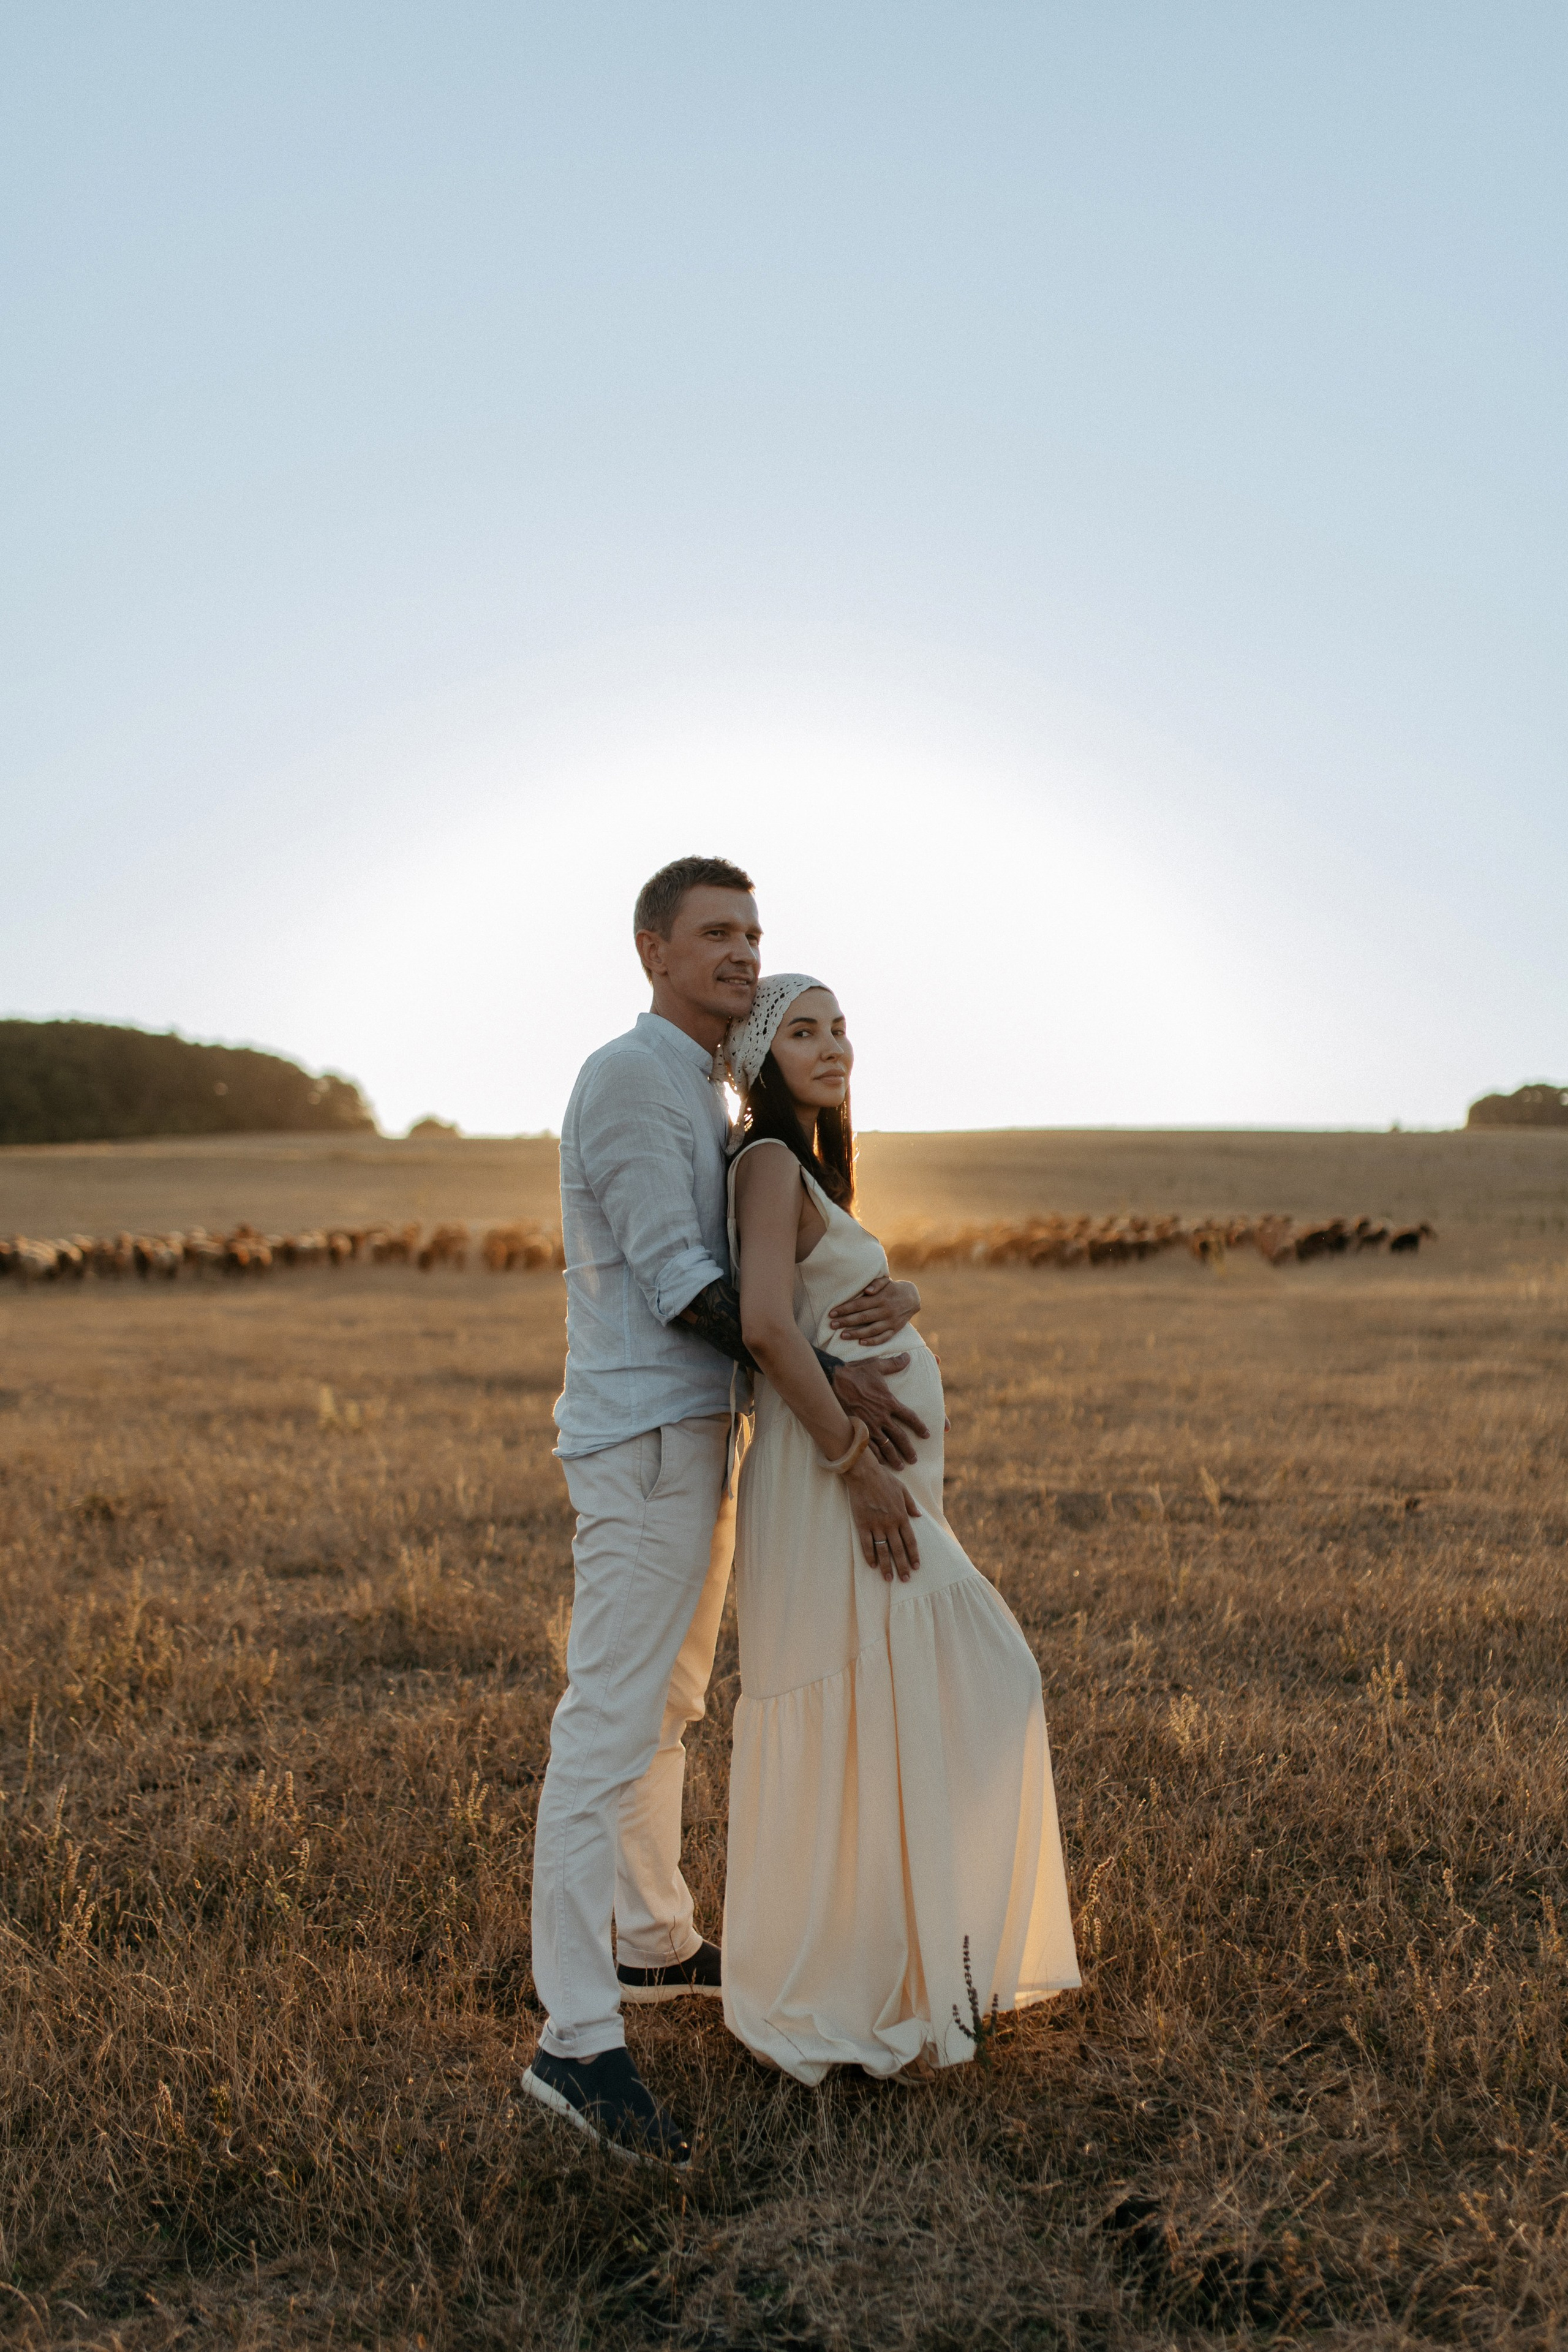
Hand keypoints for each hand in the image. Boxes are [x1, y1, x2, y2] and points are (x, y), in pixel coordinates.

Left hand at [827, 1276, 920, 1345]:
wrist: (912, 1298)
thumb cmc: (892, 1288)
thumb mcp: (886, 1281)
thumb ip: (876, 1283)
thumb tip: (867, 1290)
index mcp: (881, 1298)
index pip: (859, 1304)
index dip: (845, 1309)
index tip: (832, 1313)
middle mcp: (885, 1310)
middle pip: (863, 1317)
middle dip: (846, 1321)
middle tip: (832, 1325)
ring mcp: (891, 1321)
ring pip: (872, 1330)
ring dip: (856, 1333)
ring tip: (842, 1335)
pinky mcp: (895, 1329)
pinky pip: (884, 1337)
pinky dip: (873, 1341)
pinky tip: (861, 1343)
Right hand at [831, 1357, 930, 1466]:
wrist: (833, 1380)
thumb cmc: (855, 1372)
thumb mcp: (876, 1365)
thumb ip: (893, 1364)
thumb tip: (906, 1357)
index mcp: (889, 1402)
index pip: (910, 1417)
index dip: (919, 1427)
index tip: (926, 1435)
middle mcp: (882, 1417)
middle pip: (900, 1437)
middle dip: (908, 1449)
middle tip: (914, 1459)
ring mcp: (869, 1425)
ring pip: (886, 1446)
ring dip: (894, 1457)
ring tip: (901, 1466)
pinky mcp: (857, 1429)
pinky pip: (868, 1447)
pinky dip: (876, 1457)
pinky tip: (880, 1464)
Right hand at [844, 1452, 921, 1579]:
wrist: (864, 1474)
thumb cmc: (884, 1479)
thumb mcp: (902, 1489)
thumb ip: (910, 1504)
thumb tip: (918, 1515)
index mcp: (901, 1516)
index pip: (910, 1541)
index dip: (913, 1555)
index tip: (916, 1567)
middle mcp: (890, 1523)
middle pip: (898, 1549)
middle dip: (903, 1566)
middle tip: (905, 1579)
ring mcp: (876, 1525)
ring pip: (883, 1550)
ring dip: (886, 1566)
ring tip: (888, 1578)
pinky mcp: (862, 1524)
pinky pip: (867, 1544)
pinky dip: (870, 1556)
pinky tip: (872, 1565)